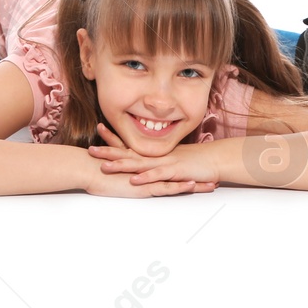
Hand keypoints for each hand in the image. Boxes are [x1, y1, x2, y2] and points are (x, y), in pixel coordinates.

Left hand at [87, 122, 221, 186]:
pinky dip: (146, 177)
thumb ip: (159, 159)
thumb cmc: (196, 160)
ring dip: (122, 165)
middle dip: (110, 151)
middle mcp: (157, 155)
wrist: (216, 160)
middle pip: (129, 153)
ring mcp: (165, 162)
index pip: (131, 143)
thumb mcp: (173, 158)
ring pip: (140, 164)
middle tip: (91, 150)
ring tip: (105, 166)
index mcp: (155, 152)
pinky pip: (158, 175)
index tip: (99, 128)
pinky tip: (134, 179)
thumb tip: (146, 161)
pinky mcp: (175, 172)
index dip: (114, 137)